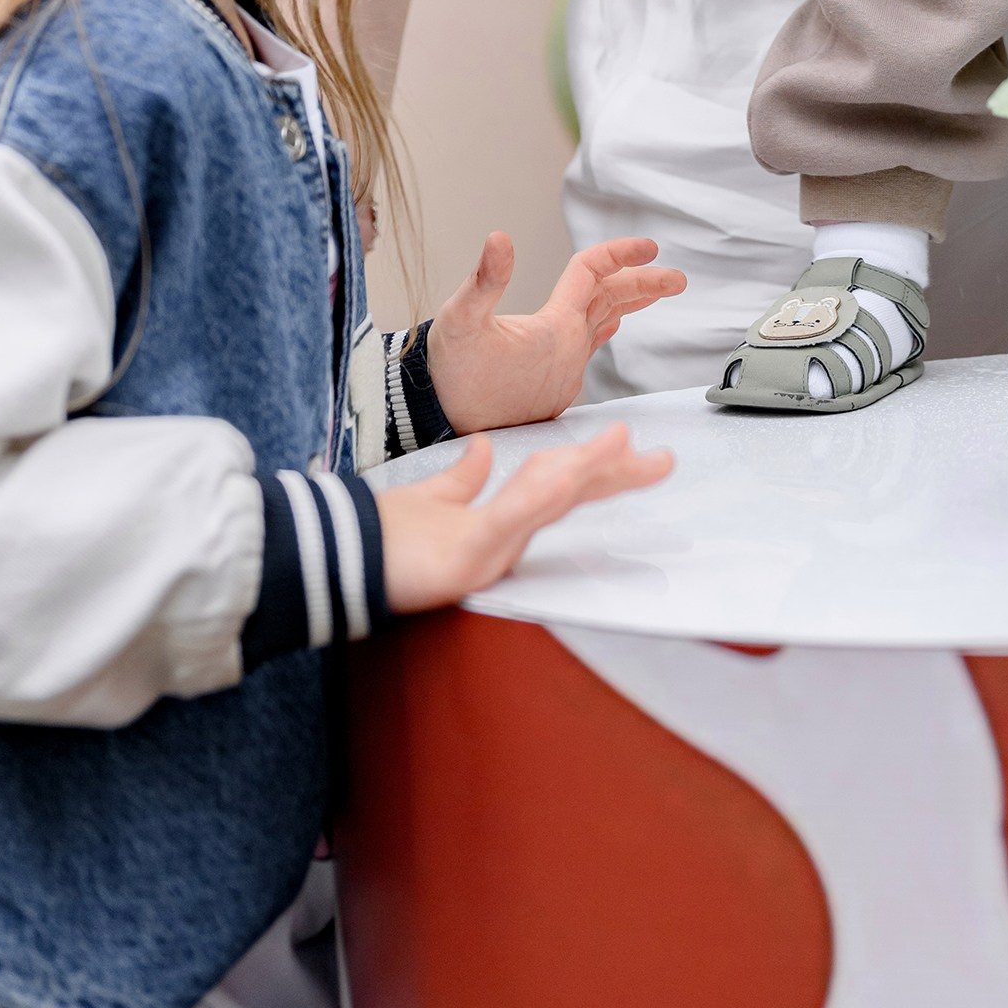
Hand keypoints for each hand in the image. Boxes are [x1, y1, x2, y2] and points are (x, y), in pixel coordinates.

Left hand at [376, 425, 671, 610]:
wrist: (344, 565)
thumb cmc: (390, 542)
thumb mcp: (433, 499)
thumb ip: (464, 477)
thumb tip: (486, 449)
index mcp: (500, 518)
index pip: (560, 483)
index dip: (598, 464)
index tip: (633, 443)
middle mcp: (502, 535)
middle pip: (568, 495)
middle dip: (614, 475)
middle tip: (663, 461)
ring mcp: (487, 549)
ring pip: (547, 504)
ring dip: (586, 473)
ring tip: (623, 448)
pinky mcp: (466, 560)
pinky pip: (508, 523)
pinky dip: (536, 498)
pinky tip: (562, 475)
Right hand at [424, 233, 685, 432]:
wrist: (438, 420)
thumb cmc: (449, 370)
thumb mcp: (459, 318)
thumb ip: (484, 278)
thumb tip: (500, 238)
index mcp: (554, 327)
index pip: (594, 274)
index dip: (619, 251)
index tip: (651, 243)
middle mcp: (569, 351)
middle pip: (613, 302)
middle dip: (646, 284)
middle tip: (677, 277)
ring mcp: (565, 373)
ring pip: (603, 325)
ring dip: (627, 305)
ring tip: (650, 291)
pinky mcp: (556, 390)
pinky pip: (589, 350)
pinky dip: (602, 329)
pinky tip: (607, 326)